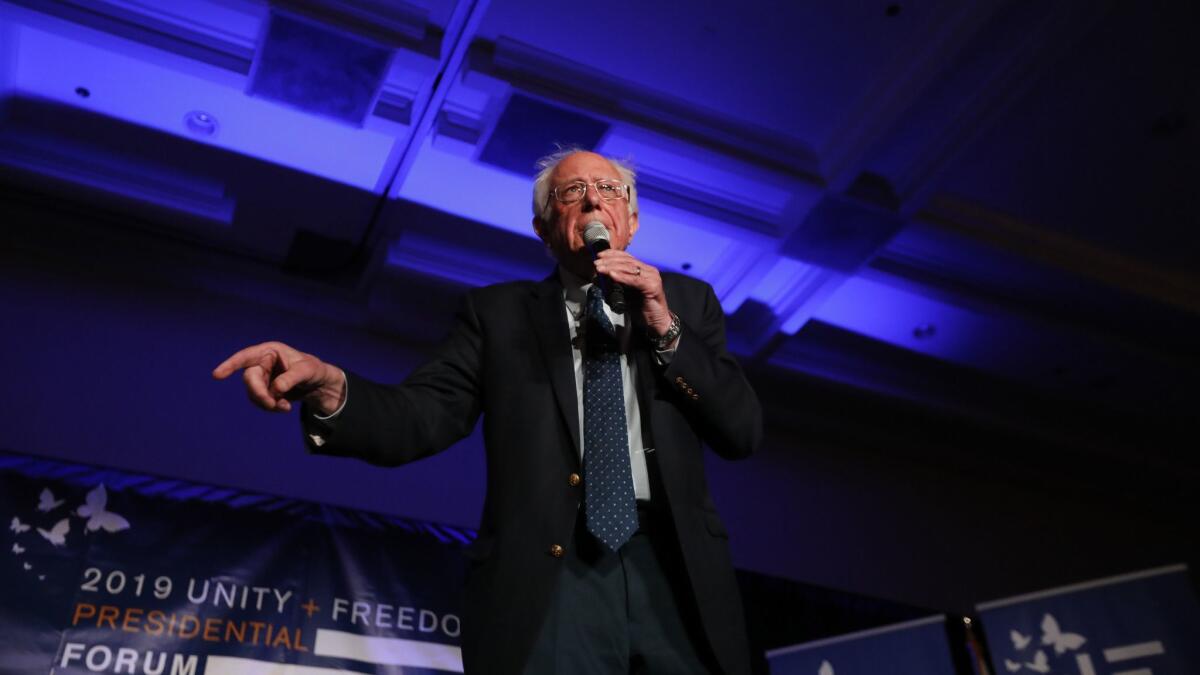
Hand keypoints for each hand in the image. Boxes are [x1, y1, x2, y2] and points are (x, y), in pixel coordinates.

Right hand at [212, 341, 344, 414]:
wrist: (318, 384)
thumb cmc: (313, 370)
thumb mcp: (307, 371)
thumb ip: (291, 378)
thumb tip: (276, 388)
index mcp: (270, 351)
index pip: (246, 357)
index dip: (230, 365)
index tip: (217, 375)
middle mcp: (263, 362)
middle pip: (250, 379)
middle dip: (259, 393)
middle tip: (272, 404)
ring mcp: (262, 376)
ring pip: (253, 393)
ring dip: (267, 403)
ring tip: (285, 407)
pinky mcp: (264, 389)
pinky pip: (259, 400)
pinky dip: (271, 406)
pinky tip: (285, 407)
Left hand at [593, 250, 672, 335]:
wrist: (655, 321)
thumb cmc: (641, 307)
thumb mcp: (624, 293)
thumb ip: (614, 284)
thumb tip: (598, 277)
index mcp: (644, 269)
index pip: (627, 257)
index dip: (612, 254)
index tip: (599, 255)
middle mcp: (649, 271)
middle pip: (627, 261)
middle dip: (610, 261)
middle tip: (596, 263)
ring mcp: (652, 277)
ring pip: (630, 268)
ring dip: (613, 267)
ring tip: (600, 268)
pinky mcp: (653, 286)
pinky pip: (635, 280)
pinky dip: (622, 277)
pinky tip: (612, 275)